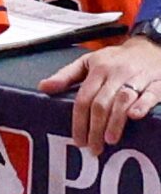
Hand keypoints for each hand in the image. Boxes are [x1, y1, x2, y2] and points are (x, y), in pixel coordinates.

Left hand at [40, 34, 160, 149]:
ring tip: (109, 140)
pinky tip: (135, 116)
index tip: (78, 140)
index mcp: (99, 69)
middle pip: (101, 104)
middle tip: (93, 148)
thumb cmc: (116, 58)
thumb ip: (66, 75)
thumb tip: (43, 87)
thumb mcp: (89, 61)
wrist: (152, 45)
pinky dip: (143, 105)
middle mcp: (117, 72)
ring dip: (115, 122)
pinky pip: (151, 93)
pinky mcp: (158, 81)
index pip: (84, 99)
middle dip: (95, 128)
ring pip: (123, 100)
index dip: (79, 122)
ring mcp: (138, 76)